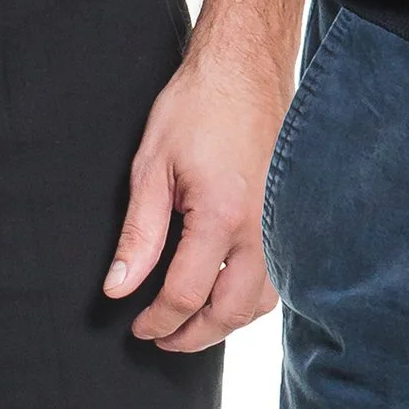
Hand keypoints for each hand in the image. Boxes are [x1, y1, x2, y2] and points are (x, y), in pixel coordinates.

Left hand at [104, 31, 291, 352]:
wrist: (245, 68)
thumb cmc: (197, 107)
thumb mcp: (151, 167)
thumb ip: (138, 235)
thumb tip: (118, 288)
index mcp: (222, 217)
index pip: (185, 295)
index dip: (157, 320)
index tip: (136, 326)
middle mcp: (261, 231)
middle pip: (228, 313)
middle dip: (191, 336)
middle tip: (160, 340)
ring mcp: (281, 227)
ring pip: (260, 304)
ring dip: (224, 323)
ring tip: (190, 325)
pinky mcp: (289, 219)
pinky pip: (276, 279)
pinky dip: (249, 300)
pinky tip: (225, 294)